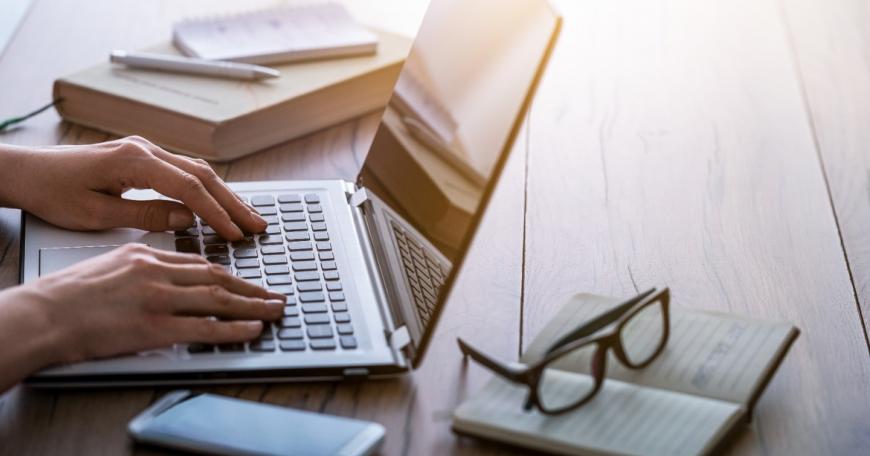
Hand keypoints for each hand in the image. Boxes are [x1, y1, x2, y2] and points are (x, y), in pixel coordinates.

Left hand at [0, 136, 264, 239]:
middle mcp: (144, 150)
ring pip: (197, 171)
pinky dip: (207, 188)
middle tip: (257, 225)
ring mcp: (145, 150)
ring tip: (247, 217)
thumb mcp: (97, 215)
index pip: (189, 188)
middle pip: (202, 175)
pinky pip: (184, 171)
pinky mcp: (142, 157)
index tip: (235, 234)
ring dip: (224, 194)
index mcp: (134, 162)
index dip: (216, 214)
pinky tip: (219, 203)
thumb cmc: (54, 194)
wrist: (28, 172)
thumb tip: (186, 220)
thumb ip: (145, 216)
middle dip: (232, 202)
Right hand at [0, 244, 284, 367]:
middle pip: (217, 278)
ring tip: (275, 310)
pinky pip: (205, 328)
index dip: (229, 274)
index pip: (199, 263)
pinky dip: (233, 329)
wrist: (42, 314)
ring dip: (253, 305)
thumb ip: (142, 265)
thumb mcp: (109, 263)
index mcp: (146, 256)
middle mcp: (157, 272)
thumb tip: (168, 272)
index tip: (247, 280)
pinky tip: (252, 330)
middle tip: (274, 295)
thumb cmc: (67, 295)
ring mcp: (158, 298)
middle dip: (251, 287)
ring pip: (218, 300)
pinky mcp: (154, 326)